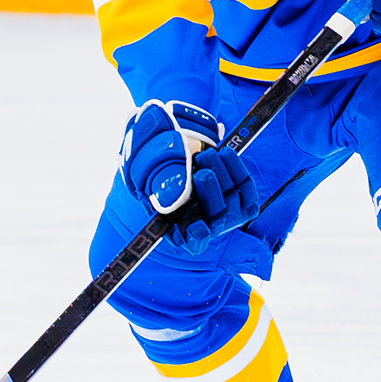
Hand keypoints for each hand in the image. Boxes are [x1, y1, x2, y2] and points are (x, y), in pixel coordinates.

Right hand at [120, 100, 259, 253]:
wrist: (177, 139)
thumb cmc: (150, 155)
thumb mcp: (134, 155)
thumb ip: (138, 157)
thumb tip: (158, 156)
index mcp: (177, 224)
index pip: (192, 241)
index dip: (196, 237)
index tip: (197, 227)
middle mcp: (203, 221)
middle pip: (216, 220)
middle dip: (211, 195)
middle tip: (202, 172)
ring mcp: (225, 210)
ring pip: (233, 204)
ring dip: (223, 178)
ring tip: (208, 155)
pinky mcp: (241, 195)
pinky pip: (246, 187)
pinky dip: (236, 169)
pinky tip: (224, 154)